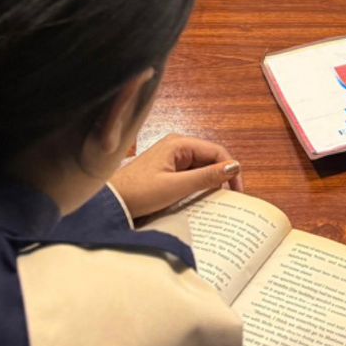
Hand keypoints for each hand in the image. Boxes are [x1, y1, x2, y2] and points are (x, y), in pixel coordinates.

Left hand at [112, 133, 242, 219]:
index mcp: (179, 143)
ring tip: (215, 201)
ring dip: (209, 183)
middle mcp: (176, 146)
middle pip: (209, 159)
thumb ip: (206, 177)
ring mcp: (170, 157)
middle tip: (229, 198)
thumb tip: (234, 167)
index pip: (216, 152)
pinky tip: (198, 199)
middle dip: (221, 177)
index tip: (237, 192)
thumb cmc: (138, 193)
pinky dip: (196, 186)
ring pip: (200, 167)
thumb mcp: (176, 187)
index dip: (230, 170)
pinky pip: (189, 175)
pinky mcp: (165, 169)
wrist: (109, 202)